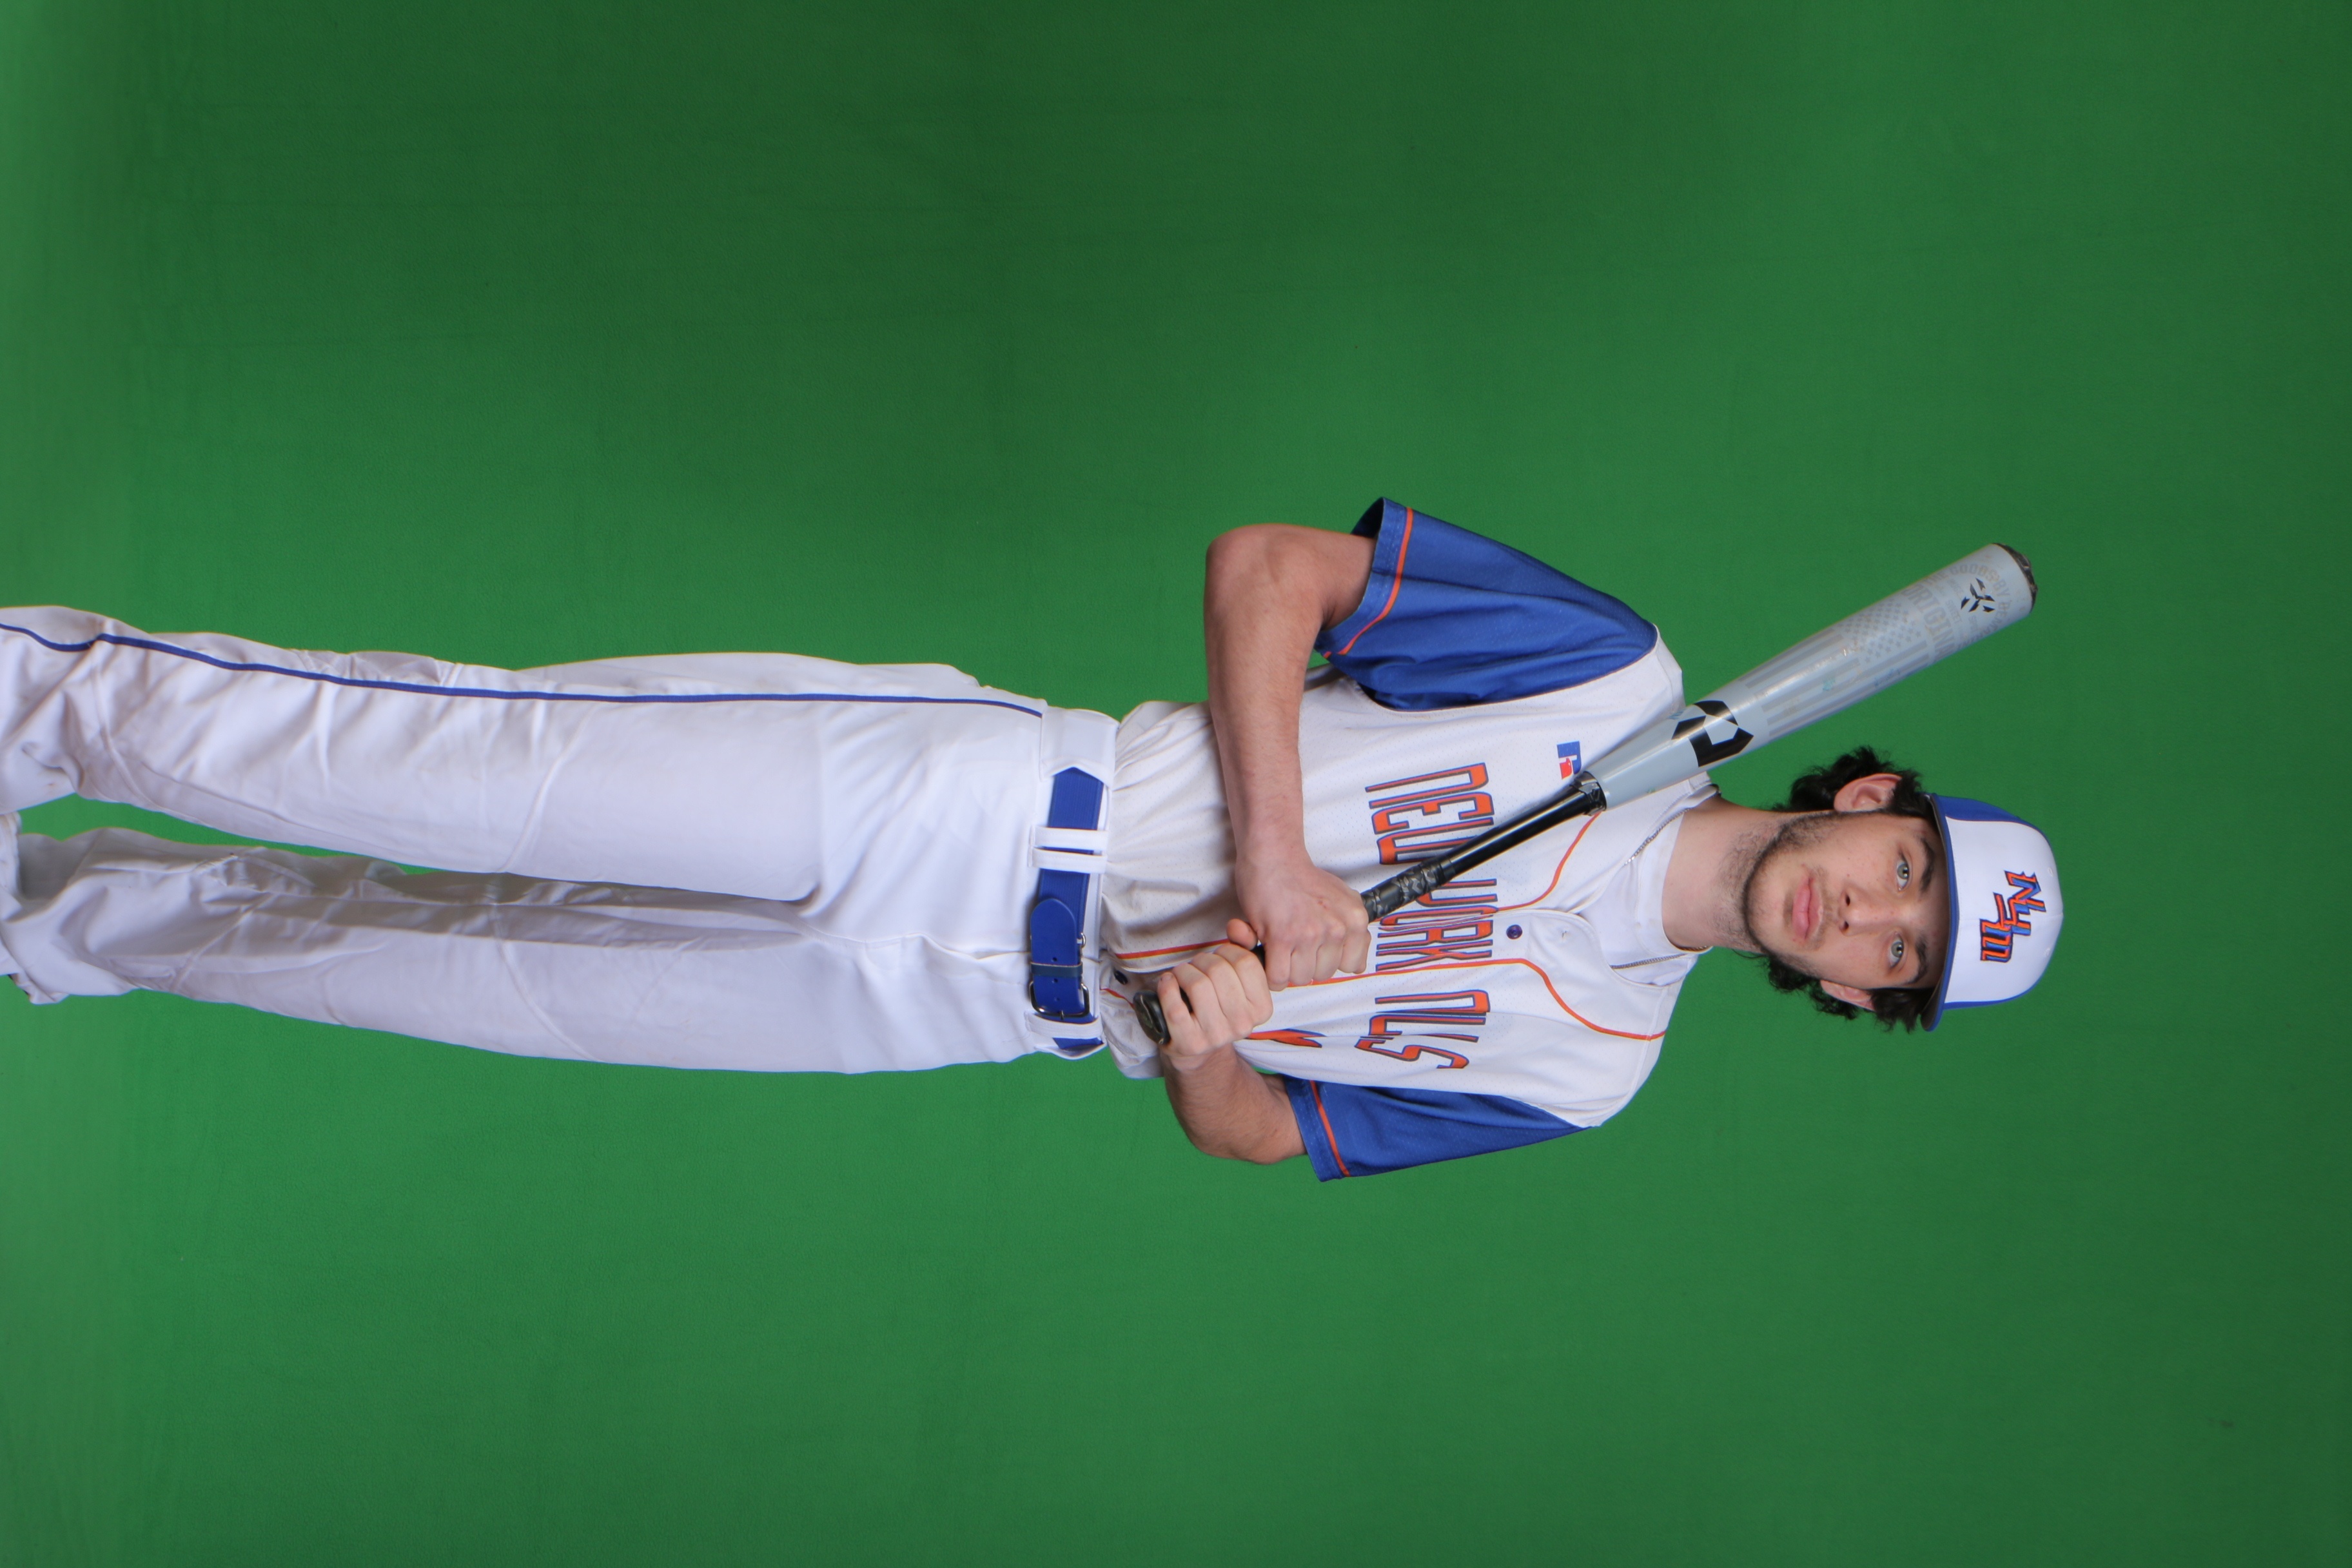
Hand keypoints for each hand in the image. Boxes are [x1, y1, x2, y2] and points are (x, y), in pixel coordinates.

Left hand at [1154, 921, 1275, 1067]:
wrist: (1198, 1047)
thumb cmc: (1217, 1005)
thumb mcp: (1237, 981)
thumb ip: (1243, 948)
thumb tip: (1236, 925)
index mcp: (1261, 1008)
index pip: (1246, 963)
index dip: (1227, 951)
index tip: (1218, 957)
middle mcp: (1243, 1024)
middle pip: (1219, 970)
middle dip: (1202, 960)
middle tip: (1196, 966)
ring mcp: (1216, 1036)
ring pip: (1197, 985)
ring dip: (1183, 971)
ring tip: (1182, 975)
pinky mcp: (1190, 1042)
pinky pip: (1175, 1006)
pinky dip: (1167, 987)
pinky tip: (1168, 983)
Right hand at [1234, 854, 1370, 988]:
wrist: (1274, 857)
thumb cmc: (1302, 877)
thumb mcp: (1343, 897)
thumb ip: (1352, 926)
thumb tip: (1357, 955)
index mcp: (1355, 919)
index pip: (1352, 966)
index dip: (1331, 960)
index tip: (1318, 949)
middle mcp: (1337, 928)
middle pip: (1323, 974)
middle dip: (1307, 964)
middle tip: (1295, 945)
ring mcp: (1310, 934)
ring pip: (1300, 978)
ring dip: (1287, 968)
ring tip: (1281, 947)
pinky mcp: (1281, 938)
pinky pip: (1278, 977)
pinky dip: (1270, 972)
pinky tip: (1268, 955)